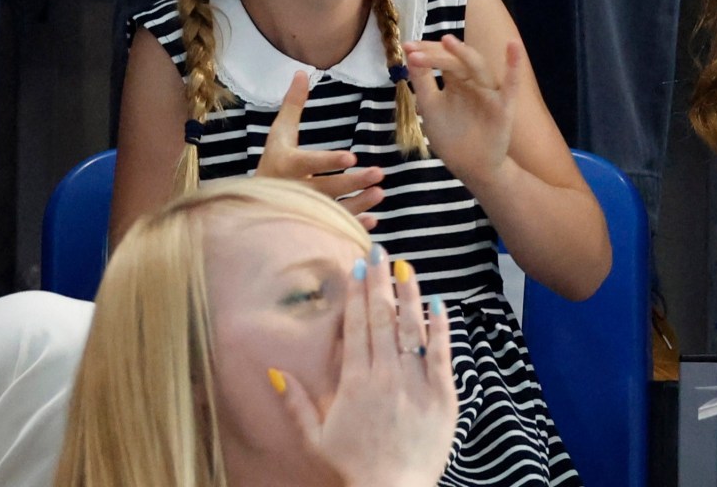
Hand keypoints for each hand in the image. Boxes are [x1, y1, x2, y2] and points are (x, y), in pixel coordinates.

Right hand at [257, 71, 384, 229]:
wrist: (256, 204)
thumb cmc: (274, 162)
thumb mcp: (280, 132)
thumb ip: (292, 104)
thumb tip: (301, 72)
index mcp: (286, 165)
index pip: (308, 163)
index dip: (328, 161)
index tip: (351, 156)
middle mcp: (294, 191)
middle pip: (326, 188)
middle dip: (353, 182)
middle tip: (378, 174)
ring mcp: (304, 212)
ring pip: (334, 210)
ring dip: (359, 204)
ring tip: (380, 192)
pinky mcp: (313, 226)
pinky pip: (335, 228)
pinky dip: (354, 226)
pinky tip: (374, 219)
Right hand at [278, 251, 457, 486]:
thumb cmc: (353, 469)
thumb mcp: (315, 438)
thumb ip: (296, 403)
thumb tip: (274, 371)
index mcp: (355, 381)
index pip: (356, 325)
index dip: (355, 293)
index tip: (356, 266)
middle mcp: (386, 375)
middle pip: (381, 318)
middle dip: (379, 281)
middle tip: (378, 252)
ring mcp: (416, 384)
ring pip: (411, 328)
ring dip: (407, 295)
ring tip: (405, 266)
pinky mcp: (443, 396)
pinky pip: (441, 354)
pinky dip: (440, 326)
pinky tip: (437, 302)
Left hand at [403, 35, 520, 185]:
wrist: (471, 167)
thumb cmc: (450, 136)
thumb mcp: (430, 107)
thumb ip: (422, 82)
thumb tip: (410, 54)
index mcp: (456, 81)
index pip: (442, 59)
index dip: (426, 52)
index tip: (407, 47)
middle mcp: (473, 81)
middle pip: (456, 60)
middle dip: (436, 53)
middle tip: (415, 50)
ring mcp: (489, 92)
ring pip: (477, 67)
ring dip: (463, 53)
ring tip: (447, 40)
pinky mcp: (503, 106)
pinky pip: (511, 84)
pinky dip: (514, 64)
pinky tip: (513, 45)